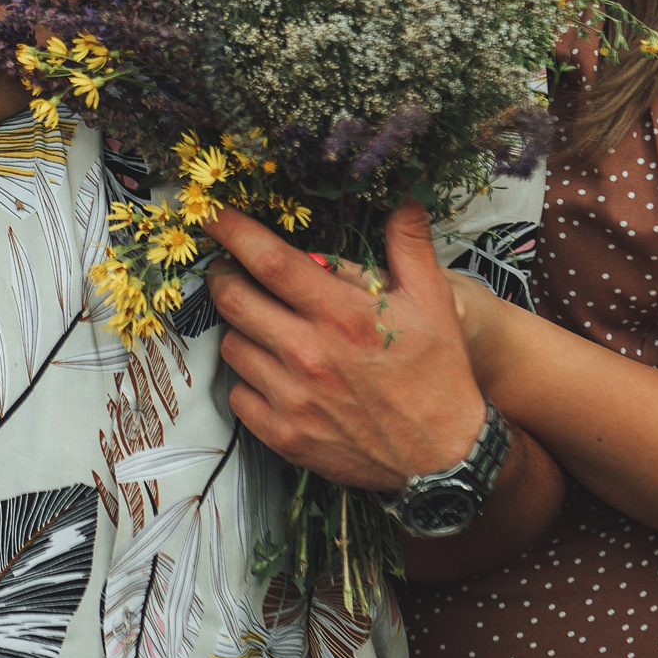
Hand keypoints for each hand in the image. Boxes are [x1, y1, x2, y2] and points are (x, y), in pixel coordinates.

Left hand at [207, 201, 488, 491]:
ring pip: (232, 346)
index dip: (233, 231)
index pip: (269, 260)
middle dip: (225, 277)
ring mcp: (292, 399)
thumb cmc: (438, 374)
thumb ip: (410, 246)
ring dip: (240, 328)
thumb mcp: (434, 302)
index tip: (212, 215)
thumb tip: (403, 199)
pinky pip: (238, 394)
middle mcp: (308, 354)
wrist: (445, 458)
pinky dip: (247, 378)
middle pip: (233, 300)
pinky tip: (272, 371)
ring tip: (264, 324)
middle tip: (234, 271)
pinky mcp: (284, 436)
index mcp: (341, 315)